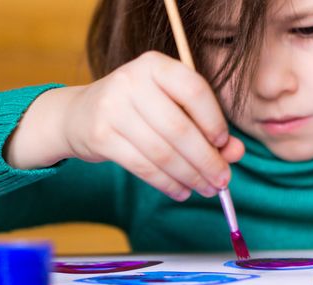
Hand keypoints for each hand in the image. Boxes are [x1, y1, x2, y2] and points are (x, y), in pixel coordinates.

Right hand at [7, 51, 244, 200]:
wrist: (78, 115)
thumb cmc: (135, 109)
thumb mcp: (167, 105)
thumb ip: (202, 124)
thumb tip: (234, 153)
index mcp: (154, 65)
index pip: (194, 91)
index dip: (215, 122)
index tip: (225, 146)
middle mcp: (131, 81)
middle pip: (180, 128)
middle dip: (206, 160)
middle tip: (223, 181)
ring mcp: (112, 108)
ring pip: (162, 152)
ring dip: (189, 176)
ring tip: (206, 189)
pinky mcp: (100, 136)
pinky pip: (143, 166)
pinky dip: (167, 183)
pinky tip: (180, 191)